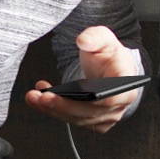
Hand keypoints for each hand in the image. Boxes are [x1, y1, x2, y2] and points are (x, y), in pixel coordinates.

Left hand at [25, 26, 139, 133]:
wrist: (110, 68)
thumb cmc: (109, 54)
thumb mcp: (104, 38)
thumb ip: (94, 37)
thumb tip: (83, 41)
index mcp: (126, 83)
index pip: (113, 96)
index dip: (95, 99)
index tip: (74, 94)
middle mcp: (119, 104)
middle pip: (90, 111)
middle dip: (64, 105)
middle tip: (43, 97)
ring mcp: (107, 116)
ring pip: (78, 118)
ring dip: (54, 109)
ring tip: (34, 97)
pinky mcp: (93, 122)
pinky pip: (73, 120)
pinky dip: (55, 112)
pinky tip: (40, 101)